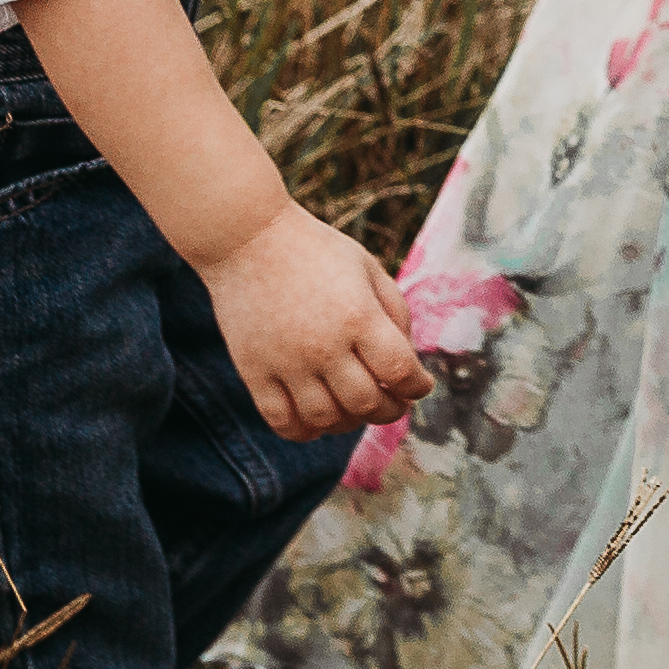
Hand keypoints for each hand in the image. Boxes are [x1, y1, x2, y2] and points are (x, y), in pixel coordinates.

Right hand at [200, 199, 434, 442]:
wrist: (248, 238)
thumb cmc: (315, 250)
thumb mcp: (366, 267)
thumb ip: (394, 311)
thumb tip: (408, 362)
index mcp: (358, 315)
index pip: (399, 371)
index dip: (417, 386)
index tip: (420, 386)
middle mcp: (324, 345)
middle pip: (367, 403)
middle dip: (389, 409)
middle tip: (393, 403)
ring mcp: (287, 363)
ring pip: (327, 420)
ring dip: (349, 422)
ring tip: (356, 409)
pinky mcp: (255, 373)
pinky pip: (284, 422)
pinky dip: (305, 431)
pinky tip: (318, 420)